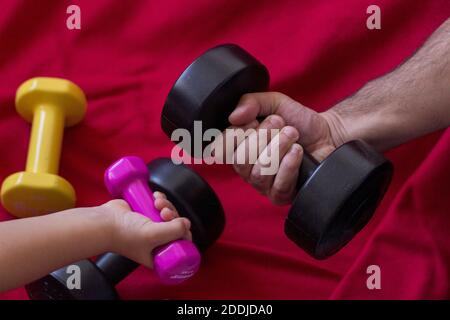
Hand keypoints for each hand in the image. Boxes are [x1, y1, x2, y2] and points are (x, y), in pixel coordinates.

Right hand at [100, 192, 191, 267]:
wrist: (104, 221)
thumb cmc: (124, 234)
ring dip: (167, 205)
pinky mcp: (146, 213)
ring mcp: (151, 227)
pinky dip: (161, 200)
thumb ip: (173, 231)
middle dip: (174, 216)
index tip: (179, 226)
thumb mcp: (153, 236)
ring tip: (158, 203)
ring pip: (170, 214)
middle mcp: (156, 242)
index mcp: (158, 255)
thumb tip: (186, 223)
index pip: (181, 245)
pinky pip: (161, 205)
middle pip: (177, 227)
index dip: (184, 234)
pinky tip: (156, 197)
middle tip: (164, 212)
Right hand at [227, 92, 346, 204]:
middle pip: (240, 160)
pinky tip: (297, 152)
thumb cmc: (298, 121)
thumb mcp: (274, 103)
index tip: (255, 120)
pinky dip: (288, 165)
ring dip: (278, 148)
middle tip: (281, 123)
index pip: (222, 148)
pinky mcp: (280, 195)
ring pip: (259, 172)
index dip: (238, 132)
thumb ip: (251, 102)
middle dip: (262, 137)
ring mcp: (262, 184)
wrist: (327, 134)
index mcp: (239, 147)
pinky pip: (277, 185)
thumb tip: (233, 116)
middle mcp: (247, 168)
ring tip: (293, 134)